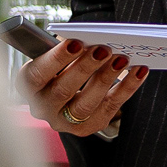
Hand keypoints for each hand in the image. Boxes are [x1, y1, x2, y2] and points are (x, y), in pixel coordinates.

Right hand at [23, 35, 149, 137]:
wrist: (63, 90)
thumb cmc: (59, 64)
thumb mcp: (54, 54)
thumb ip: (66, 48)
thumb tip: (92, 39)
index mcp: (28, 85)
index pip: (38, 74)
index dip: (56, 58)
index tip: (75, 42)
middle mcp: (42, 107)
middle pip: (63, 90)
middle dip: (85, 68)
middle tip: (104, 49)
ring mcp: (64, 121)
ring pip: (86, 104)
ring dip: (106, 79)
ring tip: (122, 59)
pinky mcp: (86, 127)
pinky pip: (109, 108)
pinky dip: (126, 88)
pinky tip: (139, 71)